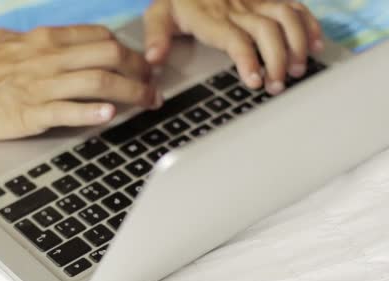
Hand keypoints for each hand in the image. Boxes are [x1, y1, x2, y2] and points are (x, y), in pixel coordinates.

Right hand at [0, 25, 160, 139]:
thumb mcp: (2, 44)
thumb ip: (31, 44)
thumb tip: (50, 44)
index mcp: (42, 40)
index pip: (97, 37)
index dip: (126, 49)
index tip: (139, 61)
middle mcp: (46, 58)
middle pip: (108, 55)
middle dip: (138, 69)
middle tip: (152, 83)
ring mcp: (39, 86)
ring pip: (98, 82)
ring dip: (130, 92)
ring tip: (148, 102)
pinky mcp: (29, 114)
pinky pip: (69, 111)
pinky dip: (93, 112)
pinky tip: (111, 115)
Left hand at [143, 0, 323, 93]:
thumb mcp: (158, 14)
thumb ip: (155, 37)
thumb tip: (153, 60)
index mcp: (210, 17)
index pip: (235, 39)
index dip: (248, 60)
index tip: (255, 81)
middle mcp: (236, 7)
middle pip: (266, 31)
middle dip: (277, 60)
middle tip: (278, 85)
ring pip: (285, 17)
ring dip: (296, 43)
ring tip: (298, 70)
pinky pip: (294, 5)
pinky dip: (308, 24)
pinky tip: (315, 44)